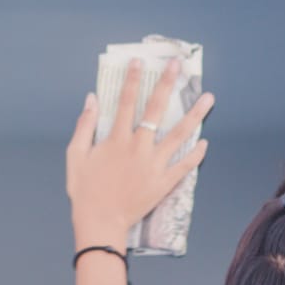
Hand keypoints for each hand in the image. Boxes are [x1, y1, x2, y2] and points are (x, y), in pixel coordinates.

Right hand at [66, 58, 213, 249]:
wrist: (100, 222)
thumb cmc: (84, 191)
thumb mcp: (75, 156)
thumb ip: (84, 125)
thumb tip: (91, 99)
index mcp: (116, 139)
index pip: (126, 102)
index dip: (133, 79)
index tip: (140, 61)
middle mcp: (138, 148)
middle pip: (156, 110)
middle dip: (167, 85)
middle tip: (178, 66)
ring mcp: (154, 165)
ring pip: (179, 135)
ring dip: (195, 114)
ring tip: (209, 98)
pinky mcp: (163, 183)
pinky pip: (184, 166)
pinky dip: (195, 155)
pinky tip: (205, 142)